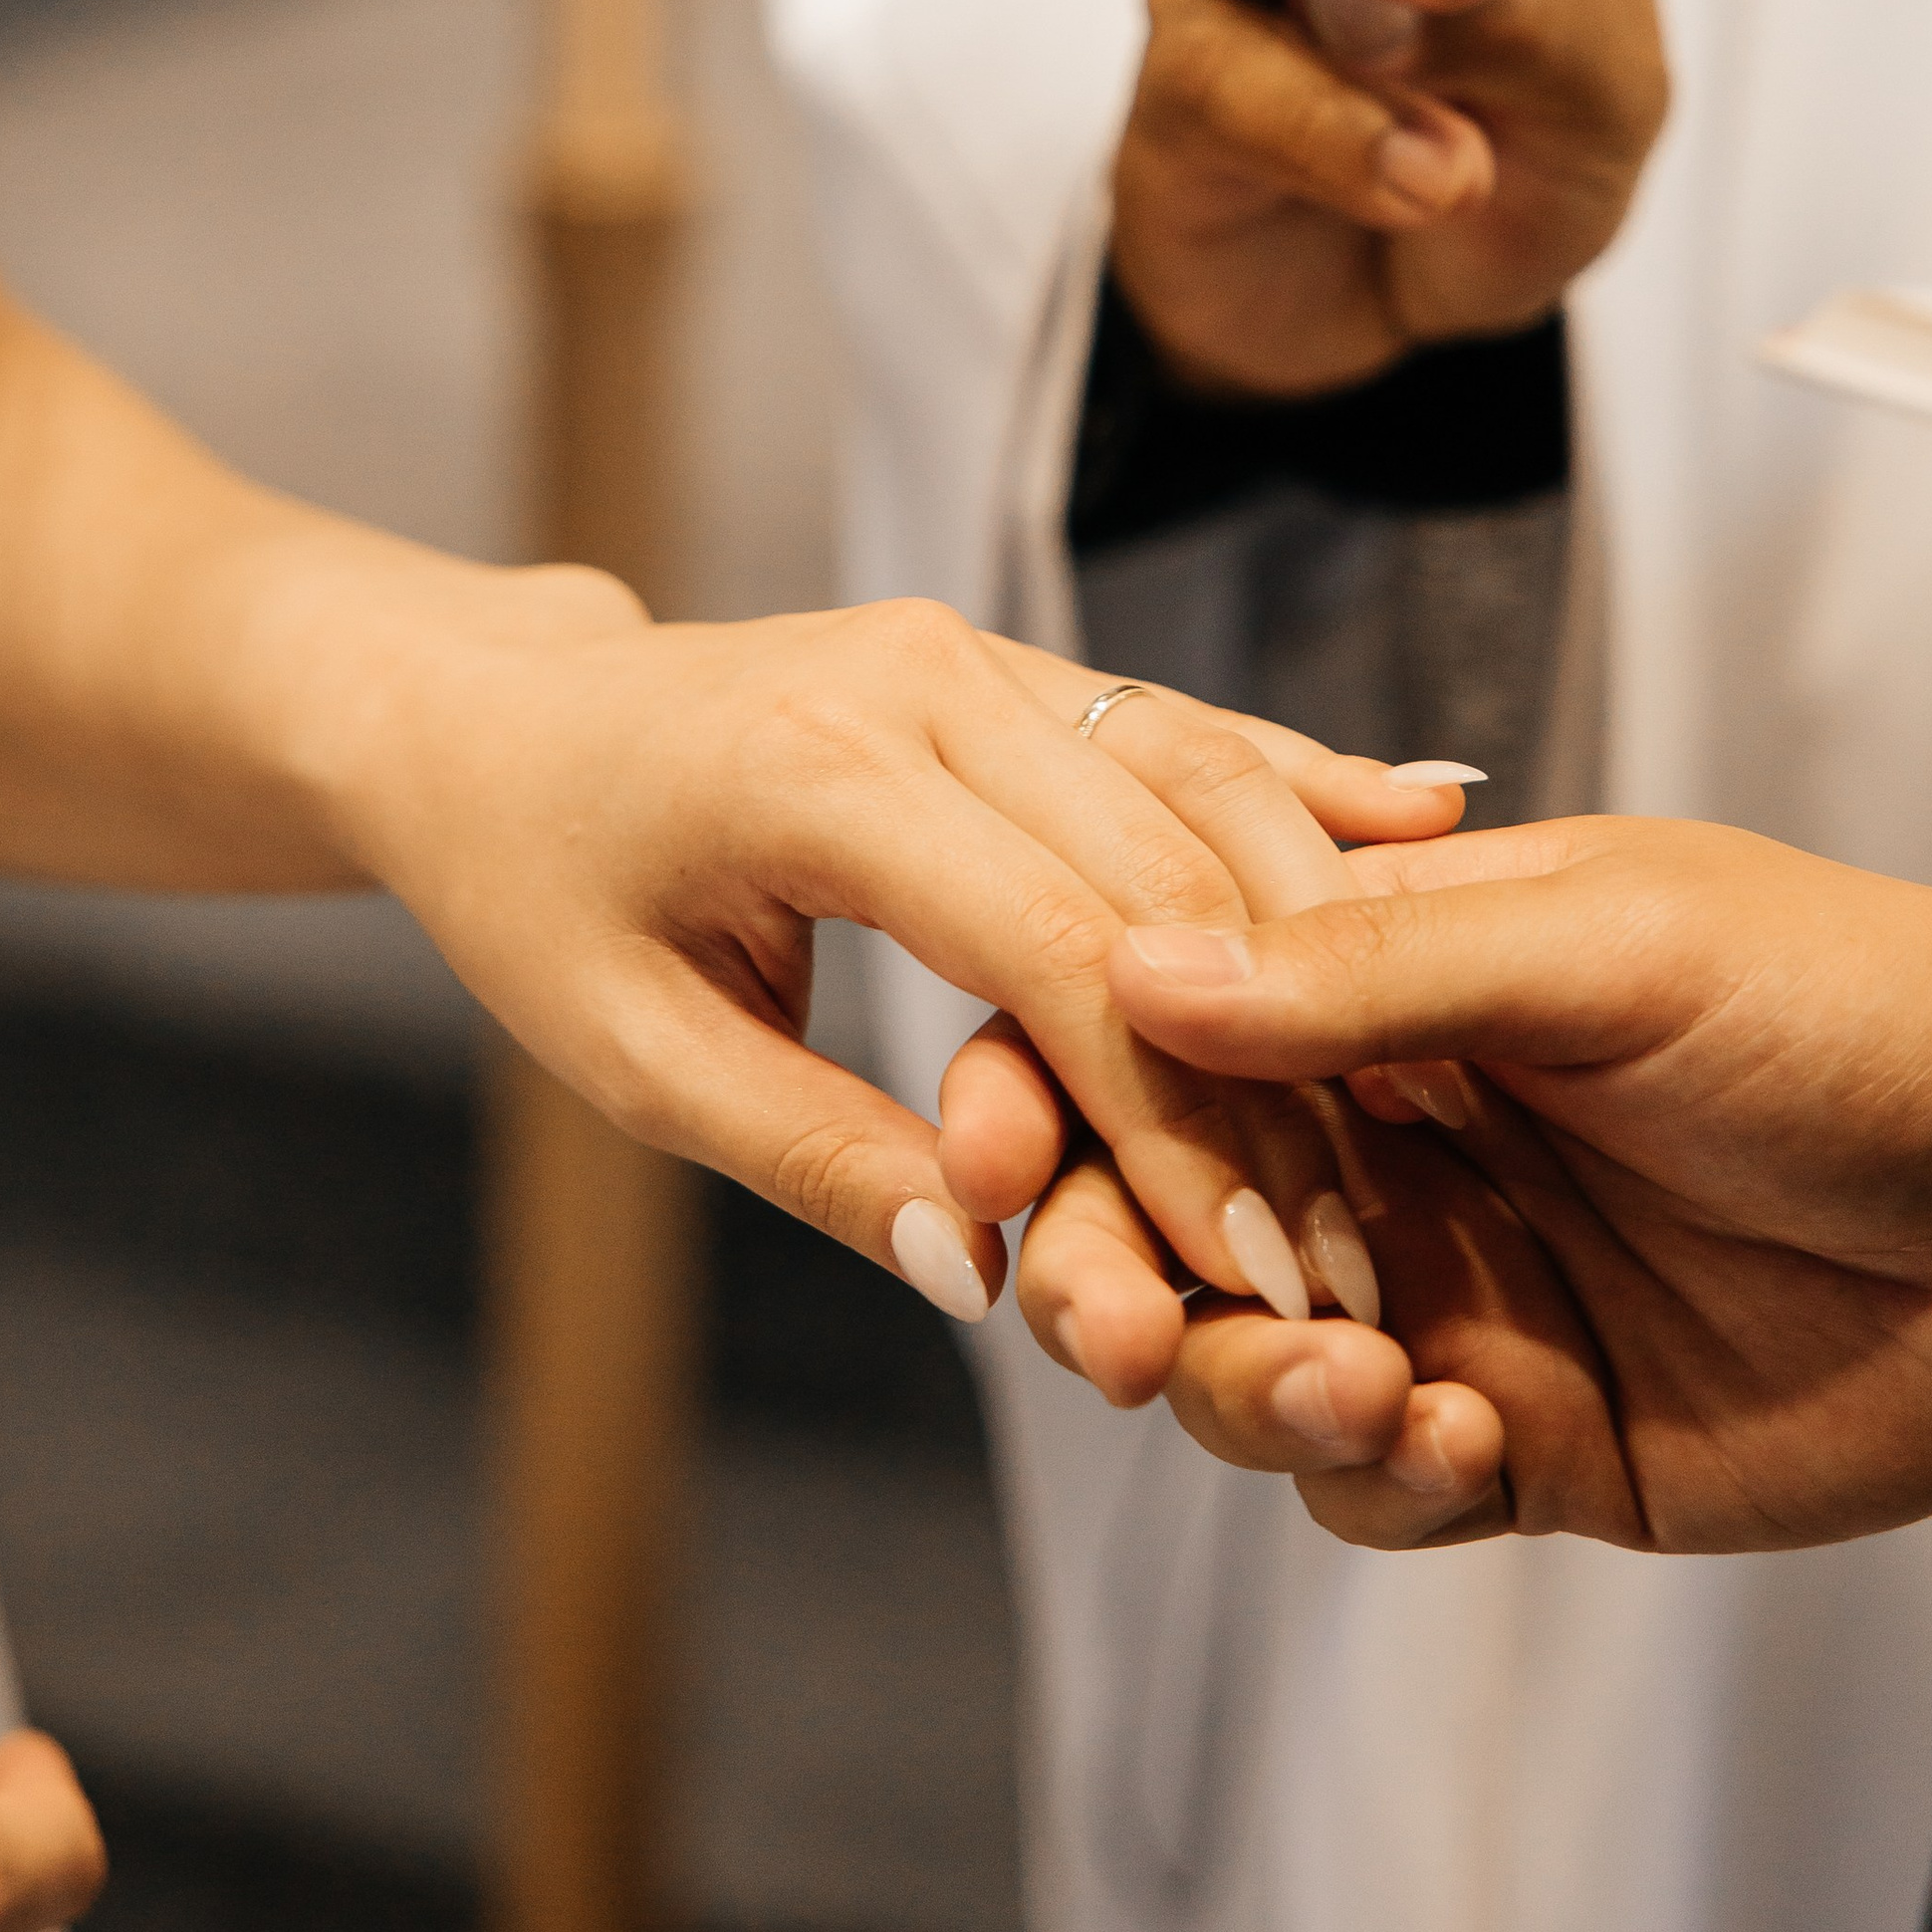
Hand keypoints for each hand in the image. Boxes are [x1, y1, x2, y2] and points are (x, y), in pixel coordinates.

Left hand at [332, 570, 1472, 1322]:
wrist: (498, 715)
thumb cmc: (541, 890)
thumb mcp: (636, 1057)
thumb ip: (821, 1161)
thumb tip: (988, 1279)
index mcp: (819, 773)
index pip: (1062, 952)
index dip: (1180, 1123)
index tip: (1258, 1275)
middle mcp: (921, 680)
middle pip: (1164, 875)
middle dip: (1274, 1073)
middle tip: (1352, 1249)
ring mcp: (971, 652)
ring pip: (1201, 782)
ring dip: (1316, 946)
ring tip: (1406, 1116)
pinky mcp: (1002, 659)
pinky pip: (1174, 725)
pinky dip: (1299, 786)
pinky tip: (1433, 827)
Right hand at [1075, 817, 1931, 1549]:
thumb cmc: (1860, 1006)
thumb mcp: (1613, 942)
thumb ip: (1371, 968)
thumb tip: (1135, 972)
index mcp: (1383, 982)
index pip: (1143, 1025)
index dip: (1042, 1089)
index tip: (991, 1158)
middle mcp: (1388, 1137)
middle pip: (1150, 1218)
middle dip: (1104, 1277)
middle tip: (1117, 1330)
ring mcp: (1450, 1291)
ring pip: (1238, 1368)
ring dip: (1253, 1390)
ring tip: (1370, 1386)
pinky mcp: (1531, 1439)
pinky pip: (1375, 1490)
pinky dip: (1384, 1483)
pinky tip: (1473, 1440)